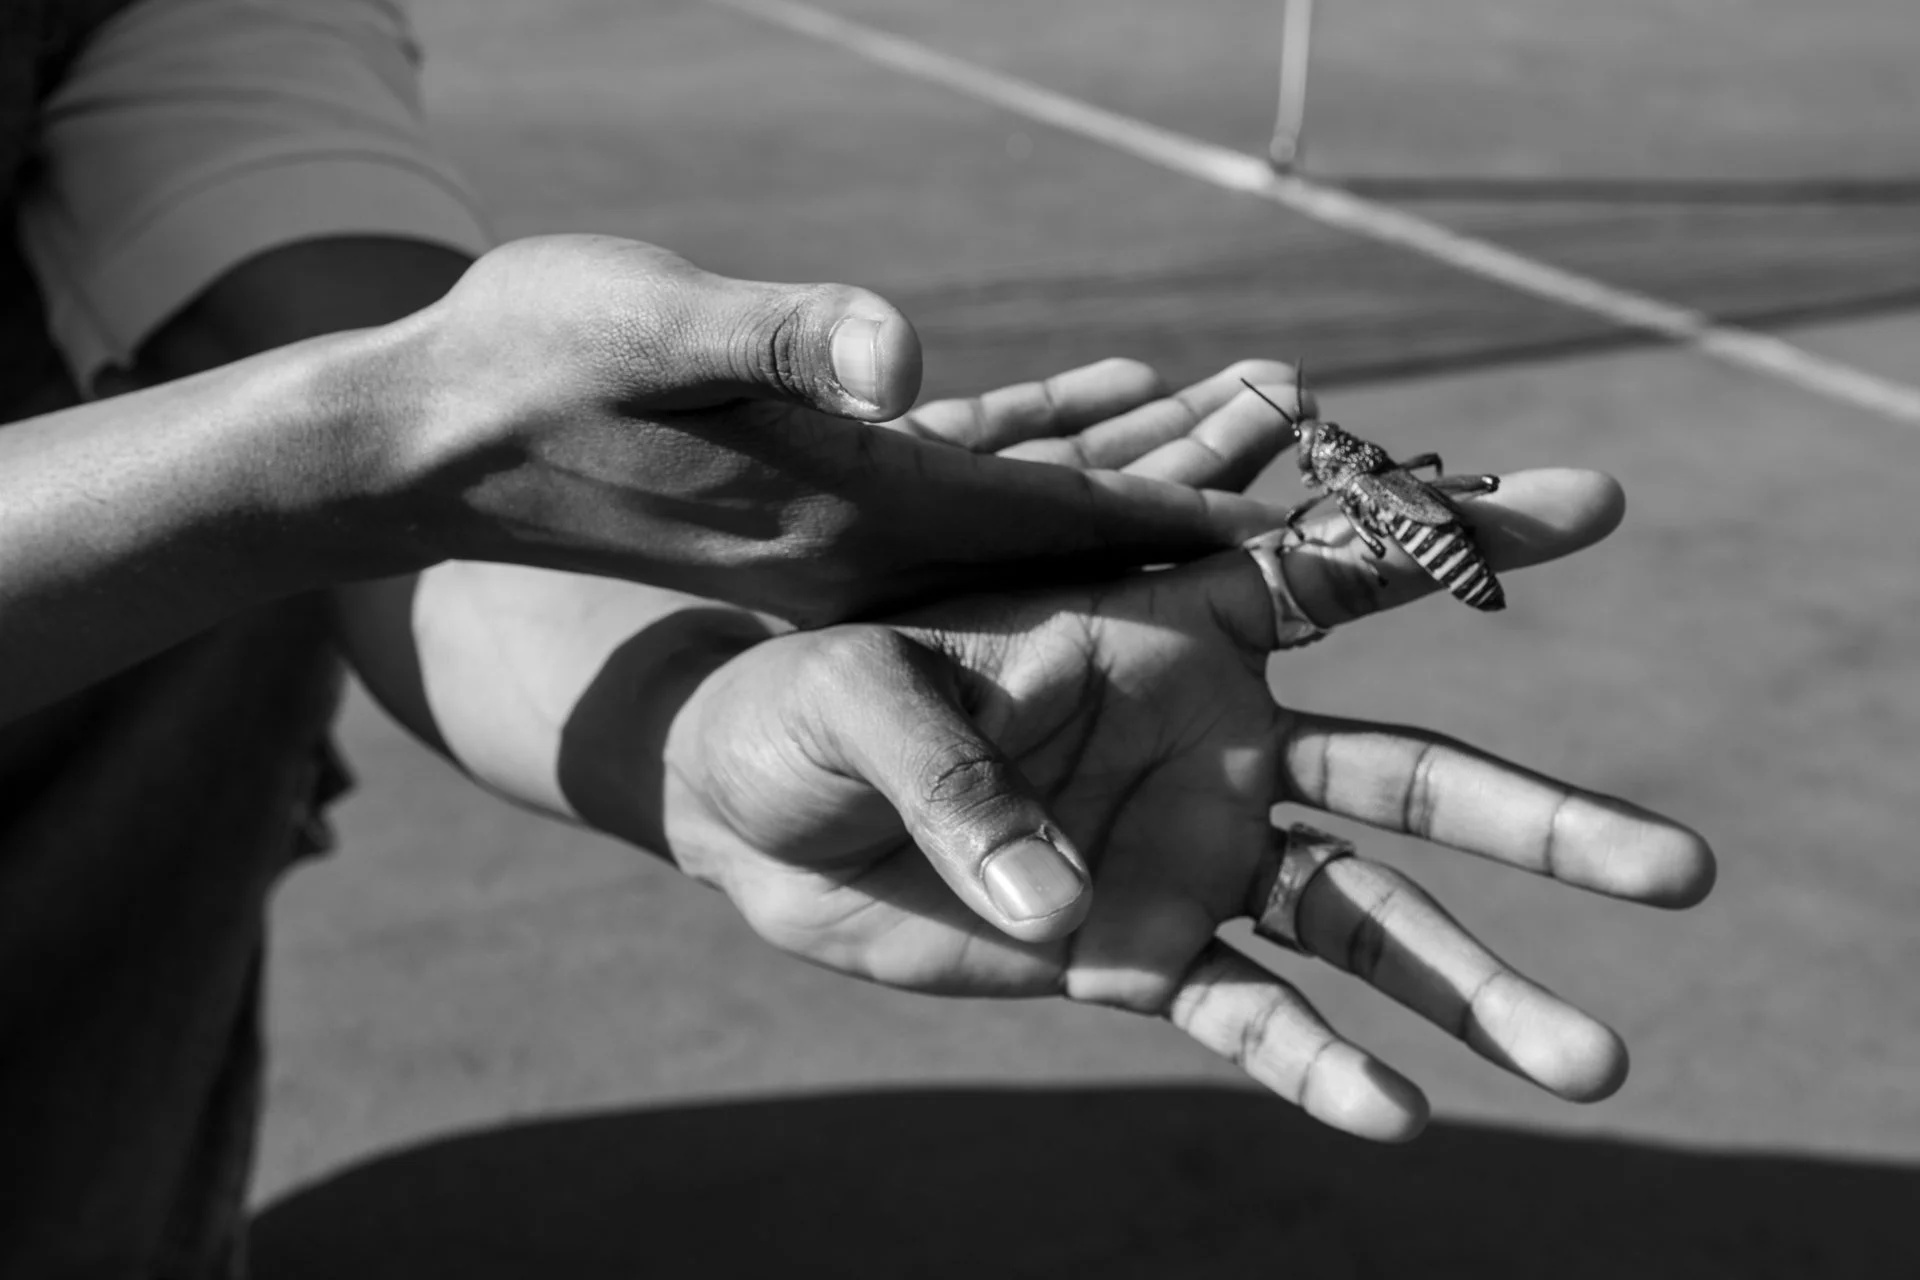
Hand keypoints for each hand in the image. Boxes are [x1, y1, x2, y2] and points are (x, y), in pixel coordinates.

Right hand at [371, 235, 1299, 623]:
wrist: (432, 436)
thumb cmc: (528, 368)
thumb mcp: (647, 332)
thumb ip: (776, 342)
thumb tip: (900, 353)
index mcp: (850, 512)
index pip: (1062, 522)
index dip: (1192, 515)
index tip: (1318, 520)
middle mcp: (867, 544)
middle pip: (1079, 521)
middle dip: (1207, 480)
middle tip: (1331, 438)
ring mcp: (844, 528)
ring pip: (1040, 494)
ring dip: (1147, 452)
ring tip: (1257, 404)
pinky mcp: (816, 492)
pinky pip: (967, 464)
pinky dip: (1052, 431)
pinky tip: (1112, 392)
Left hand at [649, 470, 1714, 1140]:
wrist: (754, 811)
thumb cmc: (800, 707)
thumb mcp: (862, 697)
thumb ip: (959, 774)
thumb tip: (1052, 906)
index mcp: (1161, 625)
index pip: (1332, 567)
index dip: (1460, 534)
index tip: (1592, 505)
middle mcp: (1210, 739)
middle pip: (1410, 773)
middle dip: (1541, 821)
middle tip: (1684, 871)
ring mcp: (1184, 854)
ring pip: (1361, 916)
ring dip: (1473, 984)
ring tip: (1596, 1061)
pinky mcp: (1131, 956)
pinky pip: (1246, 1013)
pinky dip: (1317, 1064)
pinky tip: (1397, 1118)